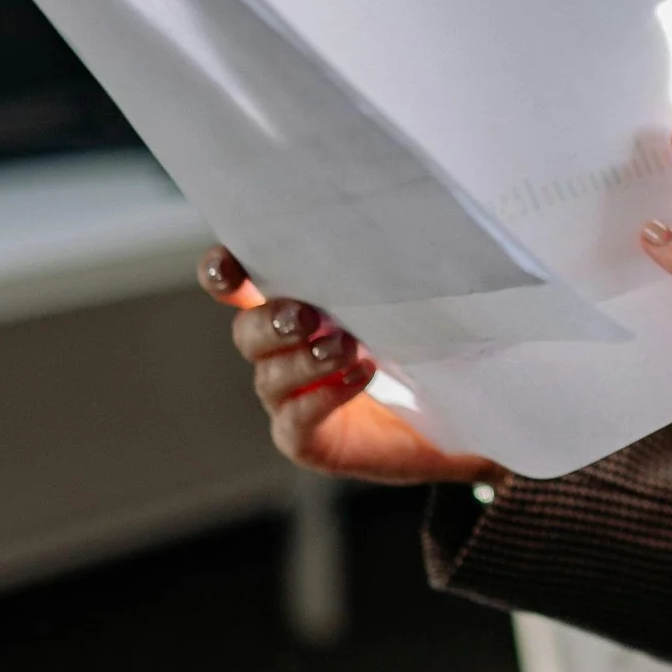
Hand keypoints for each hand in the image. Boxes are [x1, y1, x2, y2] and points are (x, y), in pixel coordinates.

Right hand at [198, 249, 499, 487]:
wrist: (449, 420)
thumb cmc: (422, 350)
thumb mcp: (404, 304)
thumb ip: (382, 275)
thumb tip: (392, 231)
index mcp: (291, 311)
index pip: (236, 288)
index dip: (222, 274)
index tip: (229, 265)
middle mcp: (280, 354)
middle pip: (246, 332)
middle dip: (270, 321)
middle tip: (306, 316)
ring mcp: (288, 399)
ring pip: (270, 376)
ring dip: (303, 359)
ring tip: (346, 347)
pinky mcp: (306, 439)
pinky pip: (295, 420)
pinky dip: (322, 397)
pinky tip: (360, 376)